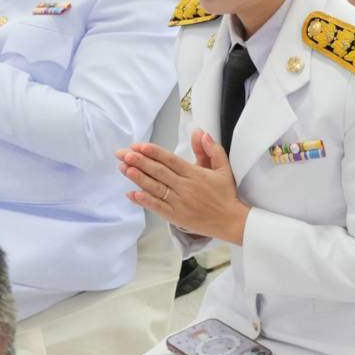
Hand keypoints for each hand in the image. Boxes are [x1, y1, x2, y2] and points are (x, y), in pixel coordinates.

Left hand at [118, 130, 250, 243]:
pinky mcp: (176, 216)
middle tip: (123, 153)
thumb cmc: (226, 194)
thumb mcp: (223, 168)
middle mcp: (185, 187)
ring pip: (155, 188)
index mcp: (195, 174)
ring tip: (123, 168)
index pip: (171, 160)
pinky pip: (157, 207)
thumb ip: (212, 150)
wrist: (231, 221)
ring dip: (138, 178)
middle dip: (139, 161)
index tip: (139, 146)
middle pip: (159, 172)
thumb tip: (202, 133)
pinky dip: (144, 201)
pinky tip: (132, 194)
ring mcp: (179, 203)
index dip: (154, 153)